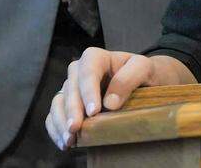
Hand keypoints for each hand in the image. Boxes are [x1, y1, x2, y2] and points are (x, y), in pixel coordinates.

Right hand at [45, 47, 192, 150]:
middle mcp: (80, 71)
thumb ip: (129, 79)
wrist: (145, 82)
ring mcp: (72, 88)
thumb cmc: (145, 72)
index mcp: (96, 58)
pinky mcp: (68, 104)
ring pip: (59, 102)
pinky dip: (56, 128)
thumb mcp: (144, 69)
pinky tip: (63, 142)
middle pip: (70, 88)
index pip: (88, 71)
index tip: (93, 112)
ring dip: (61, 122)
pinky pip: (55, 115)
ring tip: (69, 139)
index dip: (88, 91)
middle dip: (72, 110)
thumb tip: (110, 103)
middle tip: (76, 129)